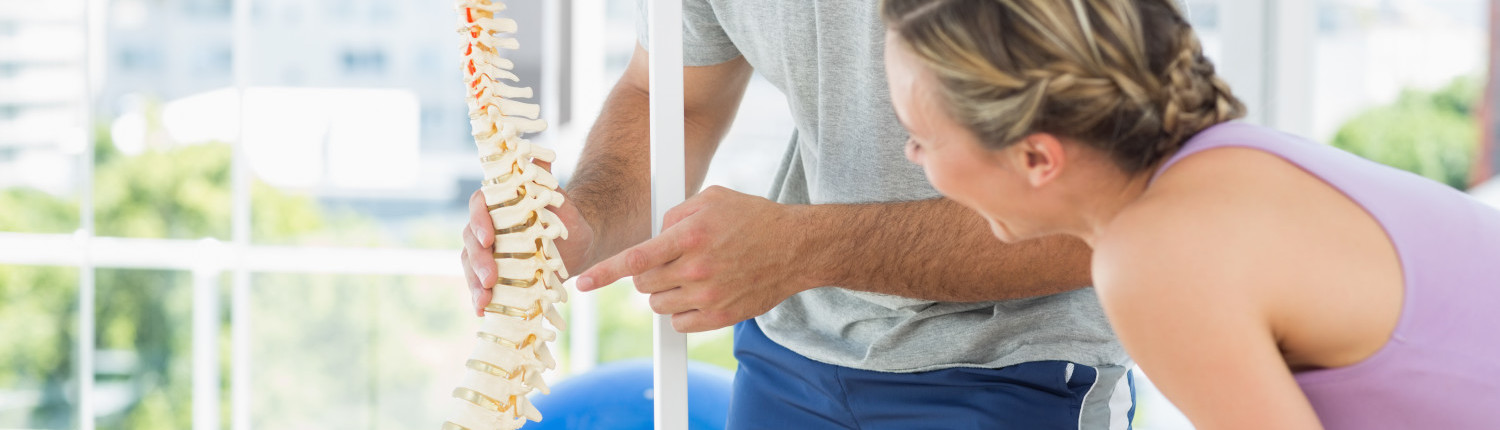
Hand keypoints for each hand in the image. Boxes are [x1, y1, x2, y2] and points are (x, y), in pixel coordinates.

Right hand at [462, 183, 595, 316]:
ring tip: (484, 299)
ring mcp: (487, 253)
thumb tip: (538, 155)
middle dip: (478, 261)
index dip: (480, 222)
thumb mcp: (559, 198)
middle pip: (471, 241)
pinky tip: (483, 310)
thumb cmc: (565, 216)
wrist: (578, 243)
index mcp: (497, 204)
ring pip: (471, 266)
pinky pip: (479, 286)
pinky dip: (479, 298)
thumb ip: (543, 179)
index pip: (479, 207)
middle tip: (490, 278)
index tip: (490, 239)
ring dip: (474, 284)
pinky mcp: (493, 275)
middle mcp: (486, 228)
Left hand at [574, 186, 809, 332]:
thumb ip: (675, 213)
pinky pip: (679, 323)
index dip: (605, 272)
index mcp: (691, 236)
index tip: (584, 283)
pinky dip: (682, 312)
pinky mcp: (721, 316)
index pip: (636, 258)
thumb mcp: (712, 199)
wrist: (796, 248)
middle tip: (670, 261)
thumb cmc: (753, 219)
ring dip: (664, 292)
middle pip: (643, 283)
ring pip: (657, 305)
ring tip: (689, 275)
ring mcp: (709, 296)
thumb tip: (653, 234)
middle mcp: (697, 268)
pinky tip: (700, 294)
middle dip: (648, 272)